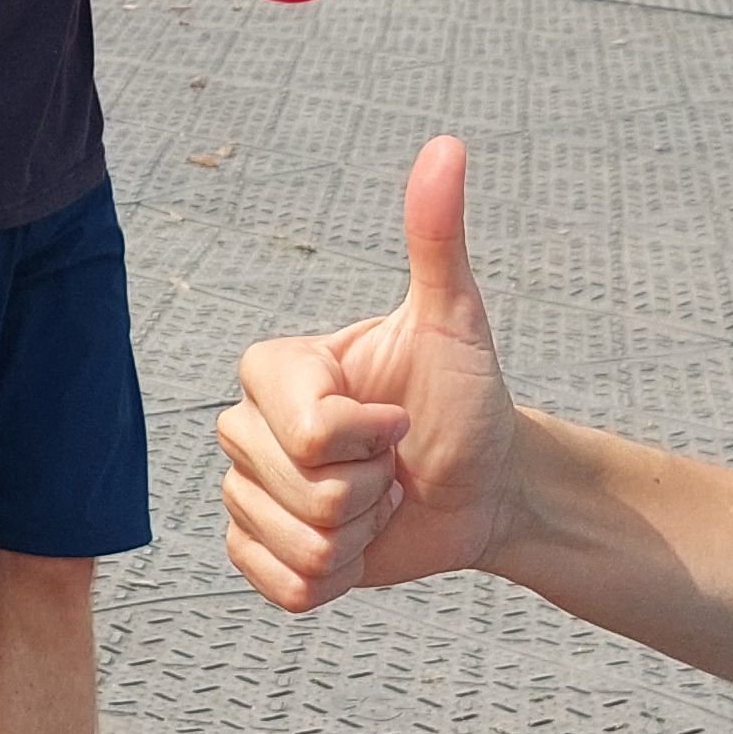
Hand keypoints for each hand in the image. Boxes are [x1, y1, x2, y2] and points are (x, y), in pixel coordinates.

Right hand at [219, 134, 516, 611]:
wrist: (485, 488)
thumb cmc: (469, 400)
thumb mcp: (456, 323)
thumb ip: (437, 238)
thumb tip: (447, 146)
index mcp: (277, 368)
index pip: (303, 429)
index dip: (367, 439)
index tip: (401, 420)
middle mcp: (247, 427)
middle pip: (299, 490)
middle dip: (368, 492)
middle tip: (393, 464)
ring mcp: (248, 493)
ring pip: (294, 544)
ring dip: (359, 538)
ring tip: (380, 502)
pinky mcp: (260, 554)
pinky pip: (281, 587)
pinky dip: (333, 579)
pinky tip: (357, 547)